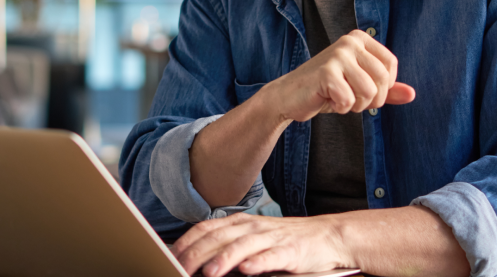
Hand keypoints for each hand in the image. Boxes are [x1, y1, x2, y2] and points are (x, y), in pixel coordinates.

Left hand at [172, 213, 348, 276]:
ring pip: (242, 246)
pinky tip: (247, 269)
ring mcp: (272, 238)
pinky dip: (258, 262)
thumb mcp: (254, 239)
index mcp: (240, 223)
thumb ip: (228, 245)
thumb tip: (197, 260)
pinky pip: (272, 256)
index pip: (205, 229)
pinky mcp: (292, 251)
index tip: (166, 257)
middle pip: (218, 238)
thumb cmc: (287, 242)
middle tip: (178, 269)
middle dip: (196, 254)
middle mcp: (253, 227)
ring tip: (208, 272)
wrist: (329, 236)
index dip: (185, 242)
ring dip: (223, 258)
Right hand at [261, 30, 415, 122]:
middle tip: (350, 98)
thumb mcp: (361, 87)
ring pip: (368, 92)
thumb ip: (387, 90)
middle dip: (370, 100)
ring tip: (338, 98)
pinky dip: (340, 108)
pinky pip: (349, 100)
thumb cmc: (327, 90)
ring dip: (355, 105)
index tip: (364, 90)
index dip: (383, 88)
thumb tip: (412, 94)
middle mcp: (350, 41)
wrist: (290, 97)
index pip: (391, 66)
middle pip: (382, 80)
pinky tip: (327, 99)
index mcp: (360, 38)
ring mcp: (338, 55)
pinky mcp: (326, 72)